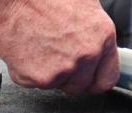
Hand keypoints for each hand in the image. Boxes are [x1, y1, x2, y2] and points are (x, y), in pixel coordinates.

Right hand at [0, 0, 118, 94]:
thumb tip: (95, 47)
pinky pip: (33, 84)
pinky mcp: (39, 78)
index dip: (94, 80)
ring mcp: (63, 70)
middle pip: (80, 86)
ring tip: (36, 45)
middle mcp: (86, 55)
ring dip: (46, 72)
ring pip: (56, 85)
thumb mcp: (83, 4)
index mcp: (102, 36)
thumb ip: (93, 33)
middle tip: (52, 55)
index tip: (86, 79)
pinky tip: (24, 49)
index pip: (107, 78)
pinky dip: (26, 71)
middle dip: (67, 76)